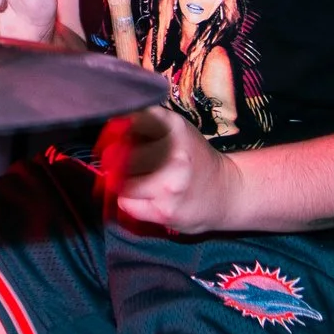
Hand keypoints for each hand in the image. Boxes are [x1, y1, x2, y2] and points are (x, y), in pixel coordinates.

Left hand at [100, 106, 244, 233]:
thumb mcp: (175, 131)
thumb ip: (144, 124)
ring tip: (138, 181)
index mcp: (174, 126)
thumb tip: (107, 129)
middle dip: (114, 160)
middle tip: (124, 164)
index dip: (115, 133)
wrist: (226, 193)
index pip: (127, 122)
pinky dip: (129, 201)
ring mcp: (169, 183)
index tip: (113, 140)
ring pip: (119, 181)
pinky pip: (125, 203)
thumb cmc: (193, 159)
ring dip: (121, 182)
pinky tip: (145, 197)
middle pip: (118, 154)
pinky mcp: (164, 211)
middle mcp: (173, 153)